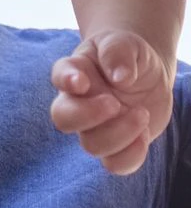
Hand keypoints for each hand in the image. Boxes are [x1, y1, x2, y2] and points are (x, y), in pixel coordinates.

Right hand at [50, 31, 173, 173]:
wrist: (147, 73)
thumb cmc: (129, 54)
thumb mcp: (127, 43)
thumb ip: (118, 52)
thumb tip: (119, 77)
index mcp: (77, 70)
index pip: (60, 76)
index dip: (66, 81)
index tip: (82, 82)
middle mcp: (79, 101)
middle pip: (63, 118)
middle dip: (87, 115)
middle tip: (115, 103)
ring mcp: (95, 127)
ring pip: (91, 145)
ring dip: (120, 134)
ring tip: (143, 113)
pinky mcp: (116, 146)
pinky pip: (114, 164)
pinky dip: (131, 156)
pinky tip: (145, 134)